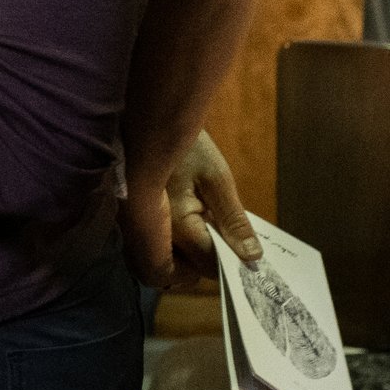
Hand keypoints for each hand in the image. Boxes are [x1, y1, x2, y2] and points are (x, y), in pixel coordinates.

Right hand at [124, 131, 261, 289]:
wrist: (150, 118)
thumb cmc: (186, 146)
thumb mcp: (217, 178)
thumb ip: (234, 221)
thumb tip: (251, 255)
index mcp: (175, 225)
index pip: (208, 264)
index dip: (231, 265)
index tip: (248, 259)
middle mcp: (153, 234)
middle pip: (183, 271)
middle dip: (207, 266)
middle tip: (229, 249)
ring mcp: (141, 229)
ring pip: (167, 263)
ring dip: (190, 258)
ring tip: (213, 238)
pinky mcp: (138, 222)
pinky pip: (159, 247)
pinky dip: (178, 247)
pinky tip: (195, 226)